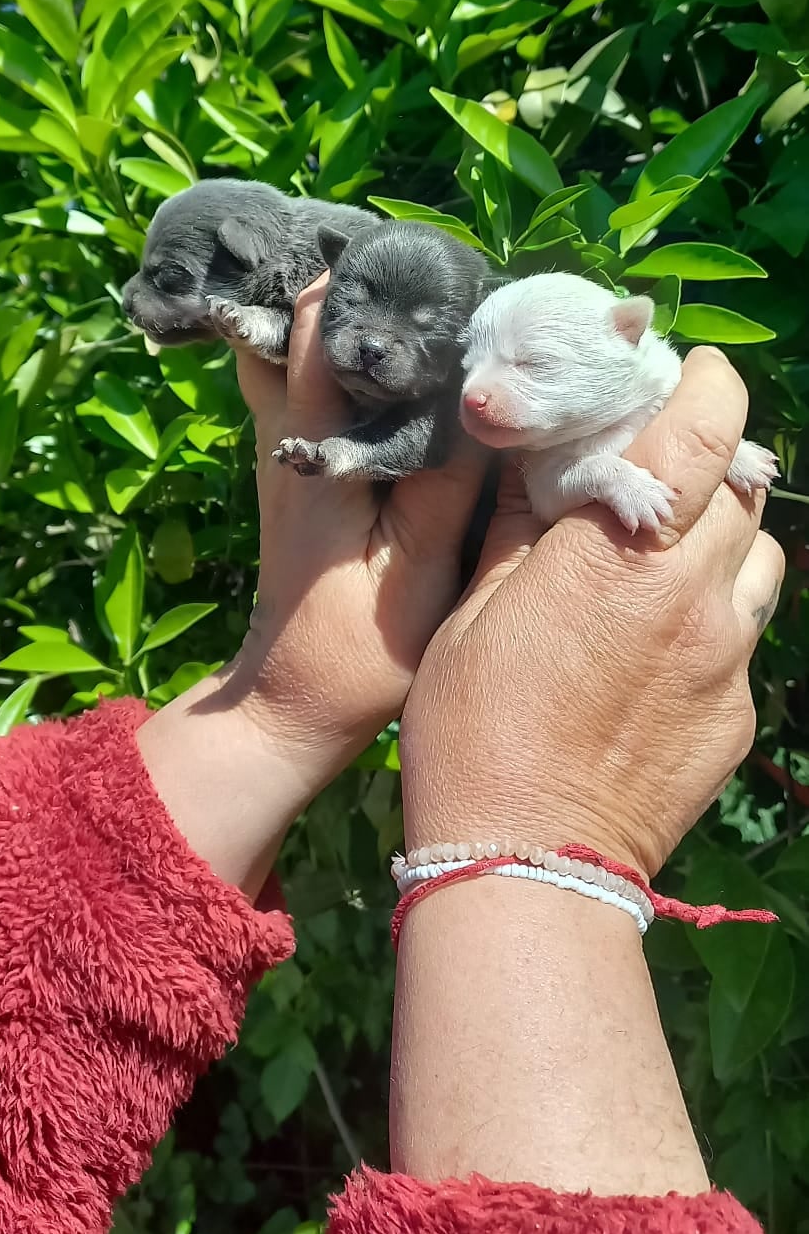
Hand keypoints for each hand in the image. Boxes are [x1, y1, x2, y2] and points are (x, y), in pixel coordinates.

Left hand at [138, 278, 485, 893]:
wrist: (296, 702)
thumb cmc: (361, 644)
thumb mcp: (420, 562)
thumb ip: (448, 472)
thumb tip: (485, 390)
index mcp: (317, 445)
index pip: (325, 324)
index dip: (374, 278)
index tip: (433, 258)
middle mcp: (288, 429)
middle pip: (306, 317)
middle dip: (363, 282)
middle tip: (435, 268)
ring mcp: (286, 445)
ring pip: (304, 346)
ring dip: (357, 318)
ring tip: (428, 299)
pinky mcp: (299, 466)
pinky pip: (315, 383)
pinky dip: (352, 358)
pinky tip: (408, 361)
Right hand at [399, 348, 783, 881]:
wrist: (523, 862)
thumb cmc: (474, 727)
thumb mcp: (476, 608)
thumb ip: (524, 525)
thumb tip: (543, 462)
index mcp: (623, 553)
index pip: (705, 427)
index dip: (707, 383)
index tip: (686, 372)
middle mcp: (694, 594)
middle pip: (743, 487)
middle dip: (711, 461)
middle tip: (662, 464)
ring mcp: (726, 659)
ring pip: (760, 558)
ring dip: (724, 538)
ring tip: (666, 556)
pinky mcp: (735, 715)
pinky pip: (744, 636)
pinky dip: (714, 616)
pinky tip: (660, 643)